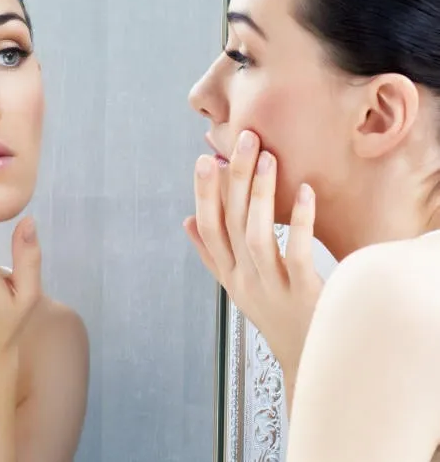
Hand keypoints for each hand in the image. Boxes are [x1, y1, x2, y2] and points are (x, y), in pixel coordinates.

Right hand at [183, 130, 323, 377]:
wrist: (311, 358)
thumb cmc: (277, 315)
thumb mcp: (237, 286)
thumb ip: (212, 253)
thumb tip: (186, 220)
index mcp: (229, 274)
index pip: (208, 229)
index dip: (204, 194)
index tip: (204, 159)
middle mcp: (245, 279)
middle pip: (231, 223)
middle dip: (234, 179)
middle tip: (243, 140)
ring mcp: (272, 288)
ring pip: (256, 235)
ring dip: (260, 194)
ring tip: (267, 157)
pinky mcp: (302, 294)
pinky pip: (295, 253)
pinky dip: (297, 220)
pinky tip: (304, 191)